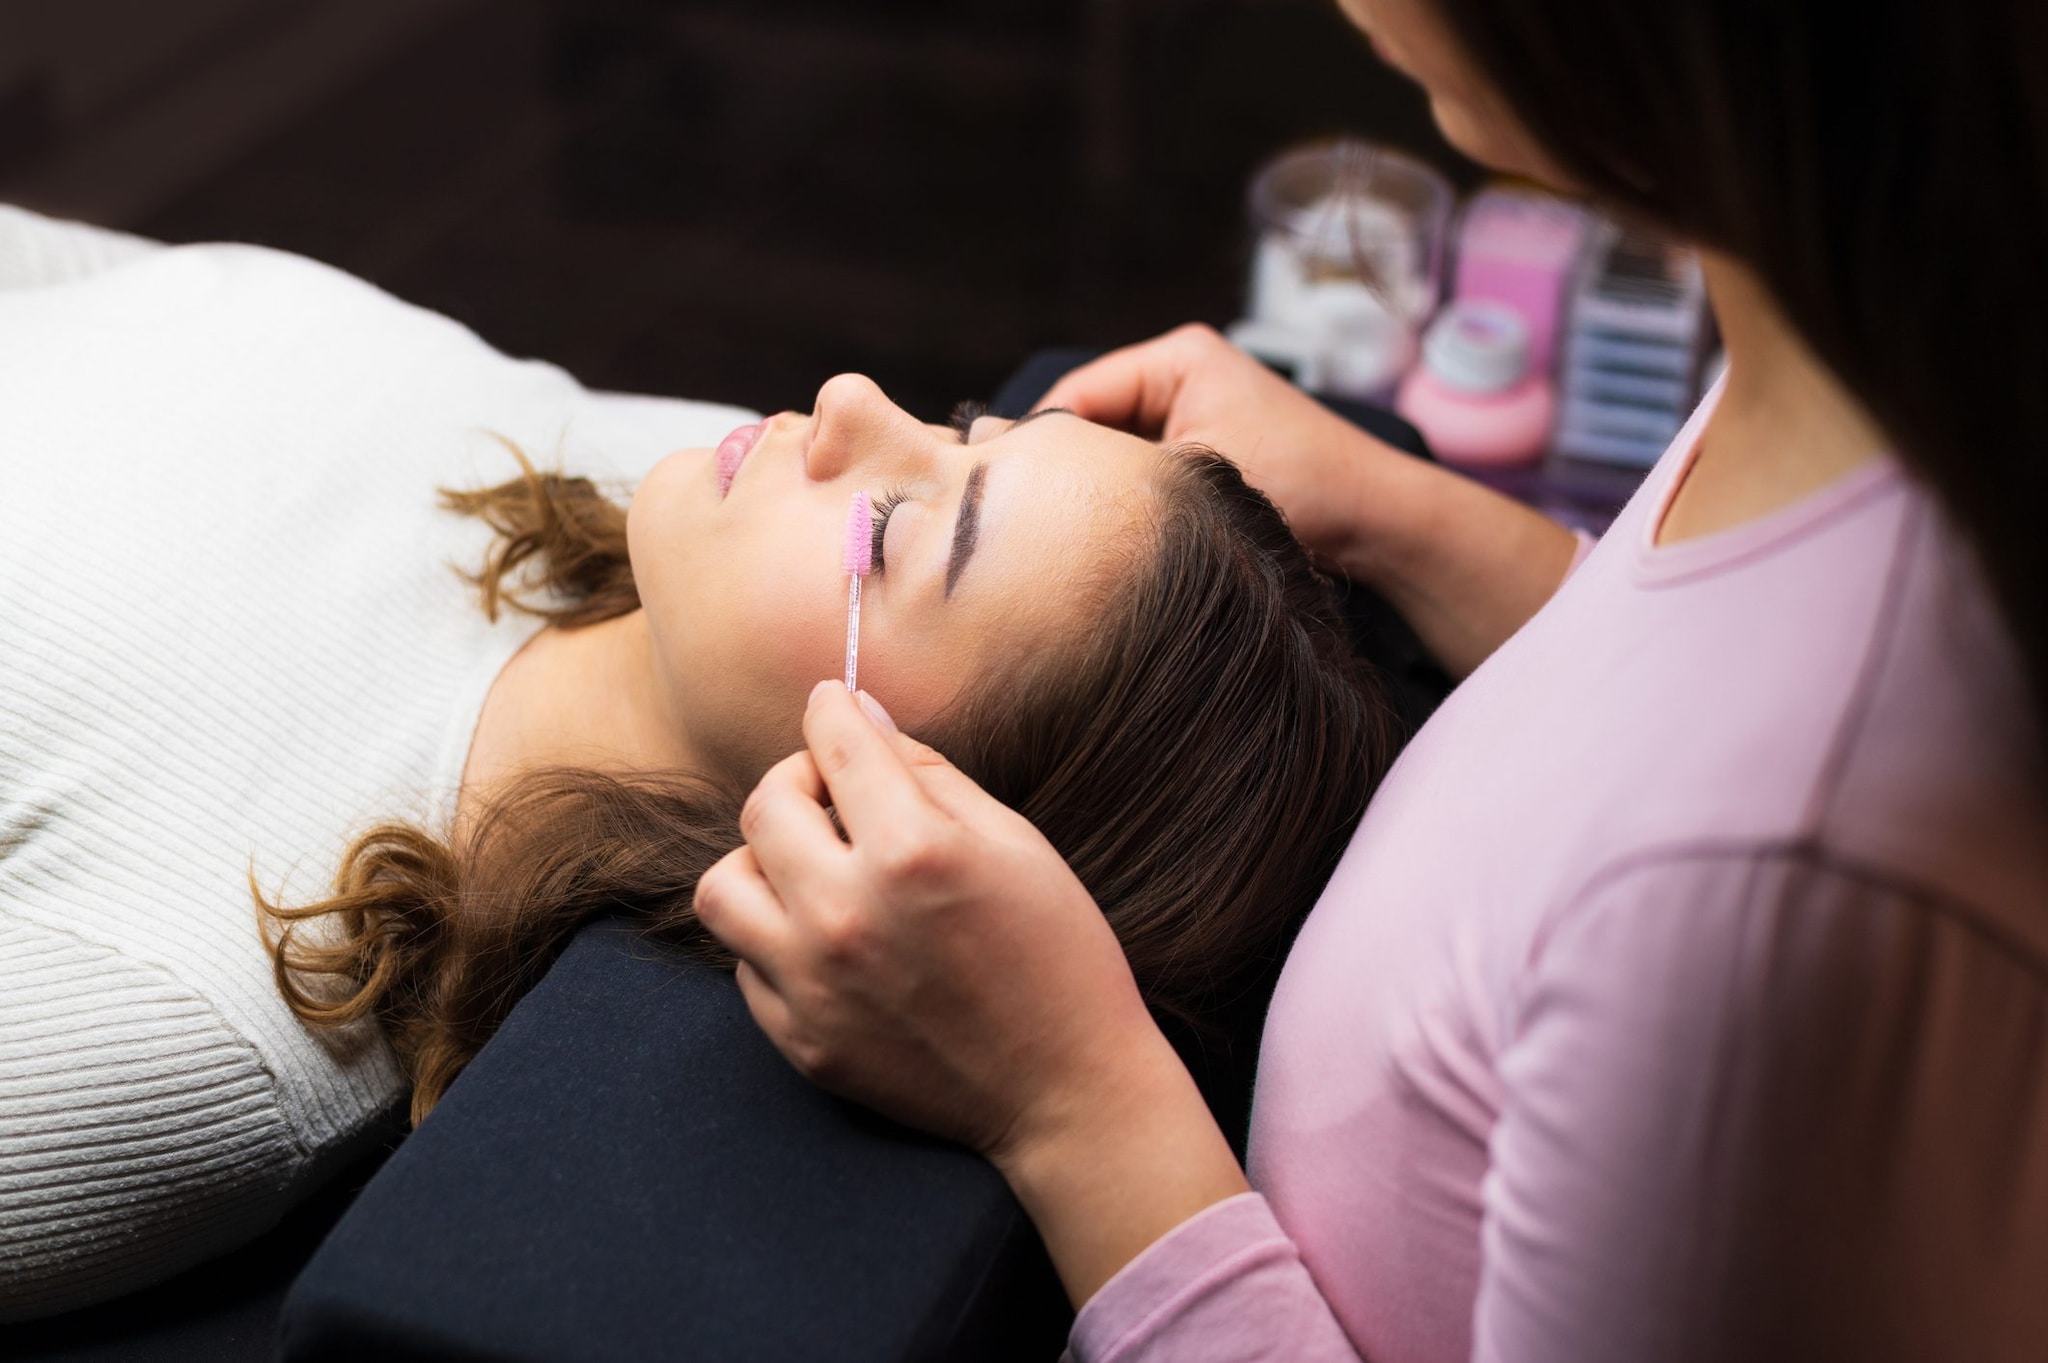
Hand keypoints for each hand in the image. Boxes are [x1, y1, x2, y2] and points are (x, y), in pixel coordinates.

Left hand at [696, 682, 1251, 1305]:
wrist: (1069, 1093)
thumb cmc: (1060, 956)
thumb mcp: (1017, 842)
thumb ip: (930, 774)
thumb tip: (861, 719)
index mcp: (912, 851)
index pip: (834, 744)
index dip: (832, 710)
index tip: (833, 705)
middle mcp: (847, 914)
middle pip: (764, 805)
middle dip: (798, 779)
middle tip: (834, 793)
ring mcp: (814, 985)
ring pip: (722, 886)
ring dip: (761, 862)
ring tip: (812, 870)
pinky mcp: (801, 1042)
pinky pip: (746, 964)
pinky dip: (776, 938)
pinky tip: (831, 940)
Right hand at [1039, 323, 1412, 571]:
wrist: (1380, 524)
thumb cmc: (1306, 486)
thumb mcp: (1194, 475)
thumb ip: (1111, 472)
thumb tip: (1032, 483)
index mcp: (1178, 358)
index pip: (1076, 394)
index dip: (1036, 443)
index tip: (1003, 492)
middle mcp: (1182, 379)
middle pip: (1090, 425)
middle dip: (1067, 472)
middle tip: (1027, 521)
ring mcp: (1193, 420)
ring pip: (1113, 460)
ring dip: (1098, 495)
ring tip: (1067, 534)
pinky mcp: (1204, 462)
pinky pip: (1143, 481)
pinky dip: (1127, 508)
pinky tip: (1110, 541)